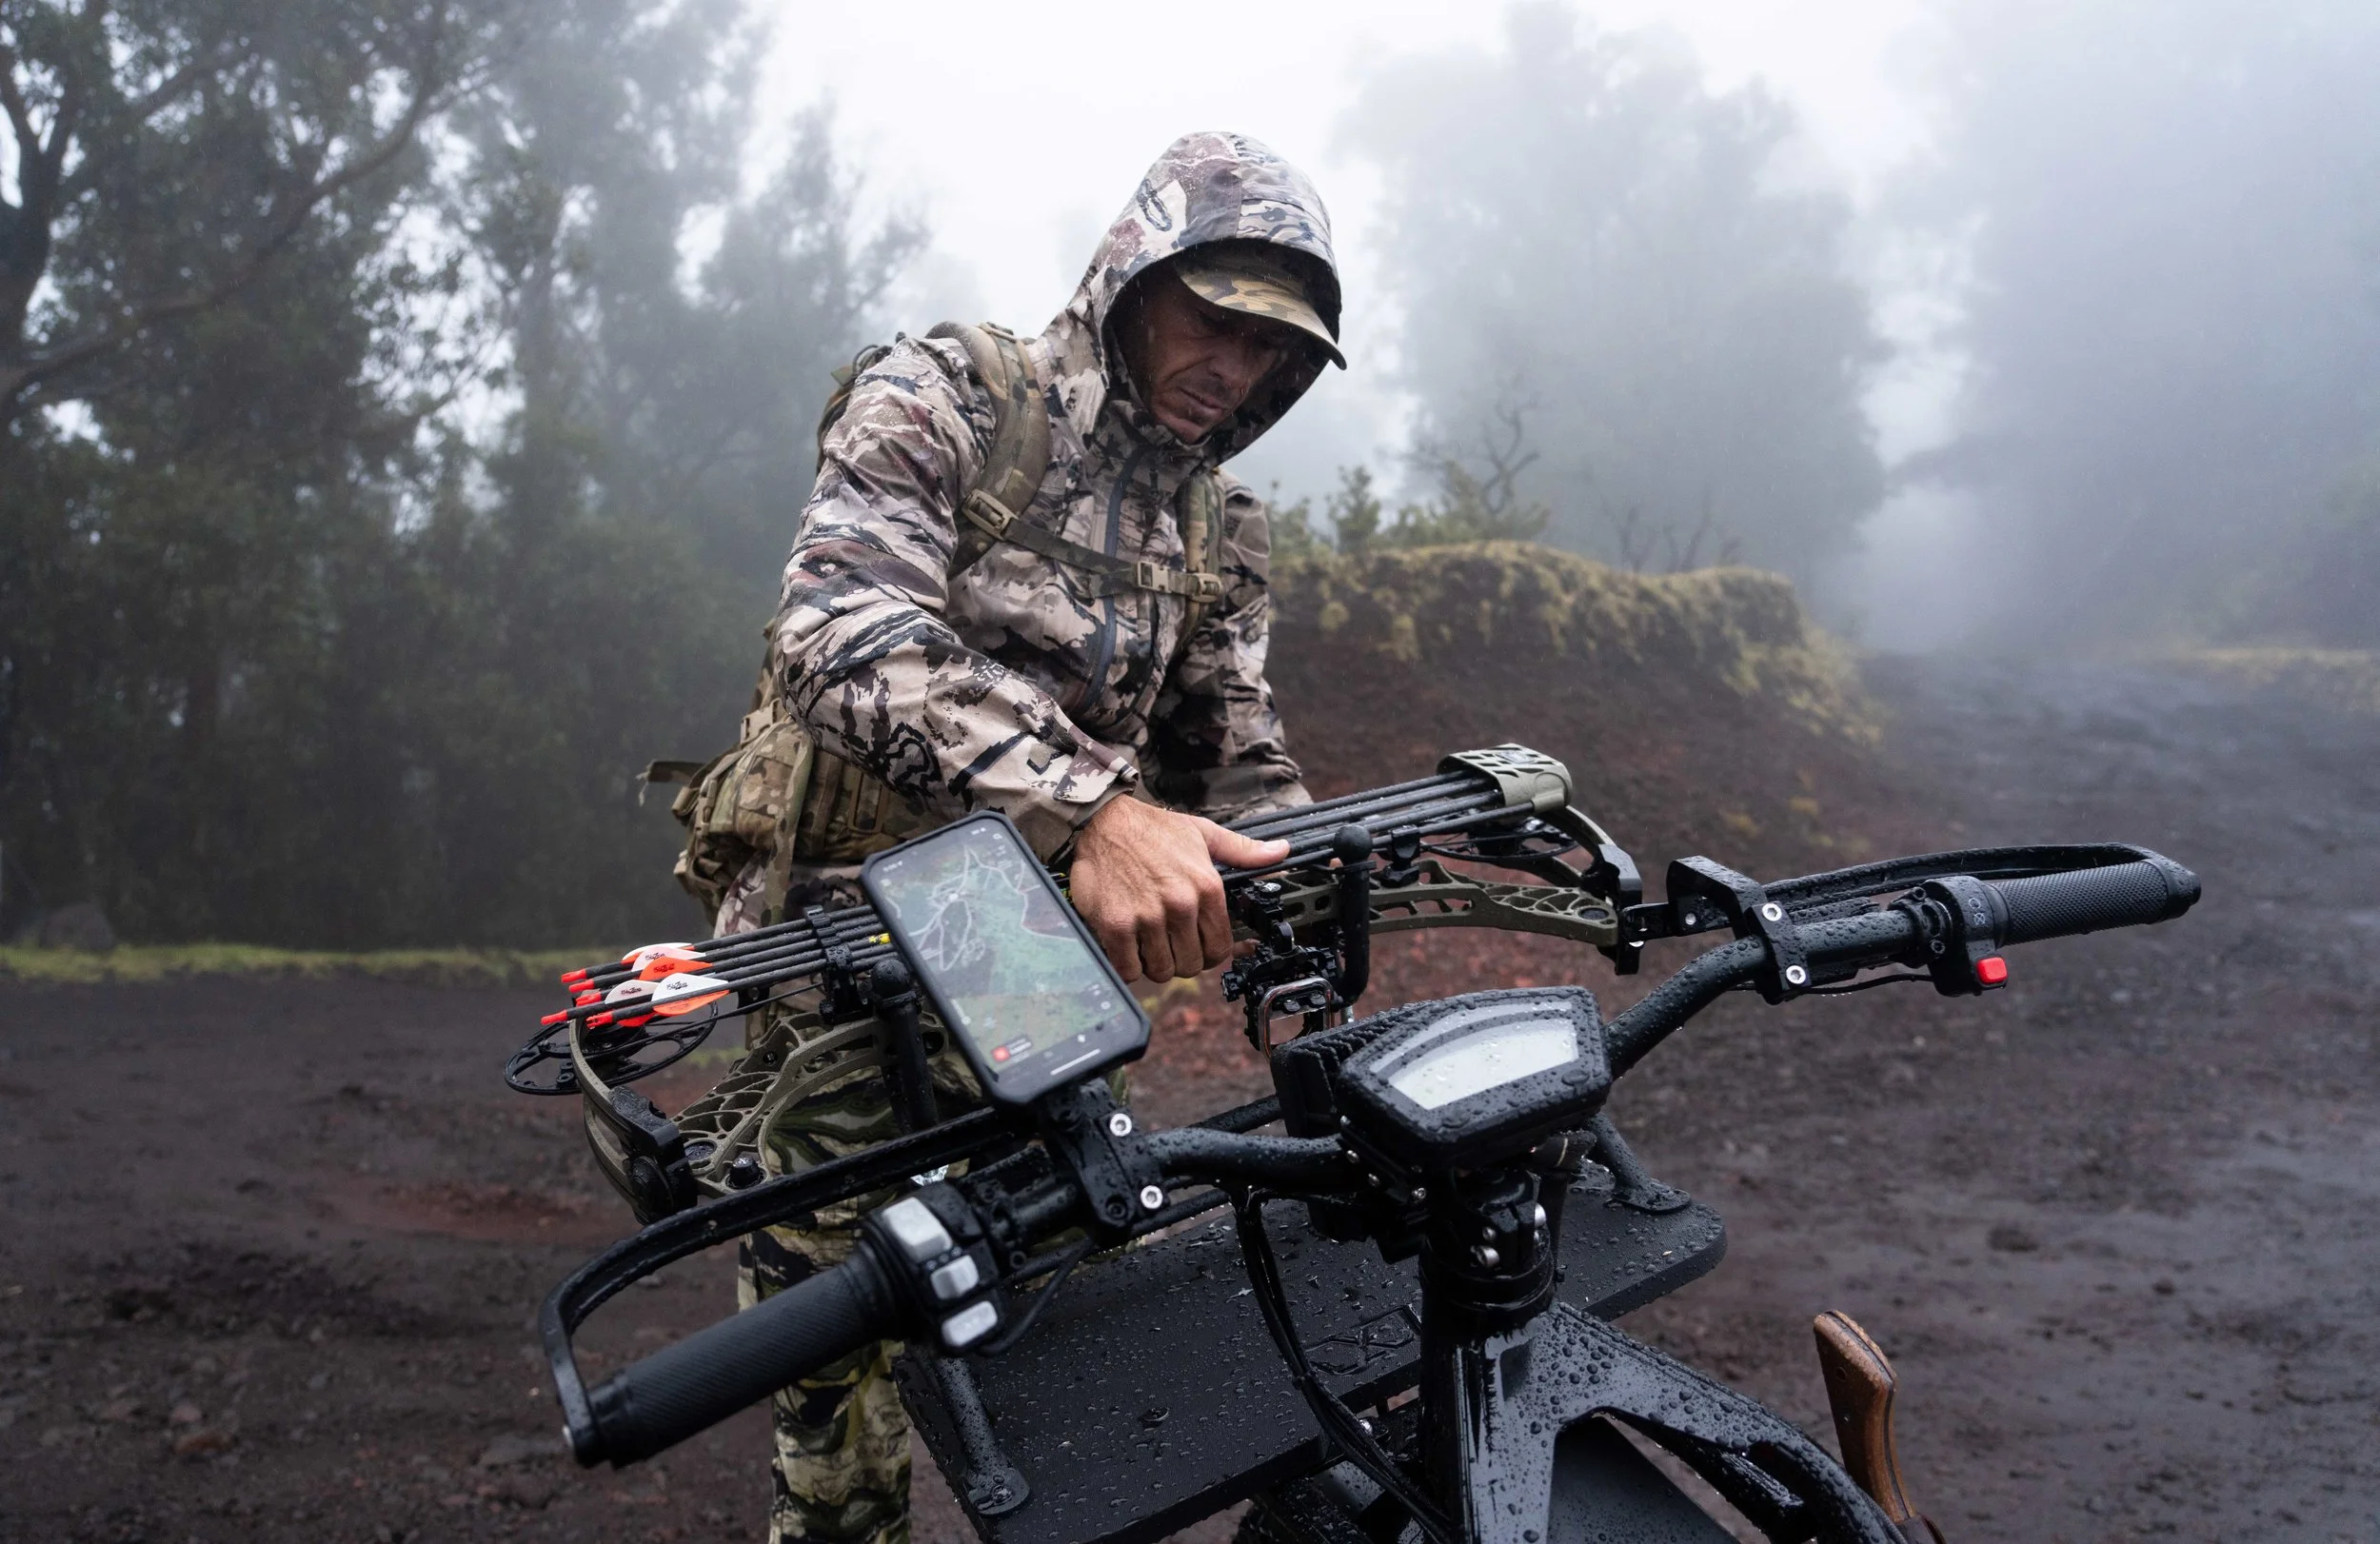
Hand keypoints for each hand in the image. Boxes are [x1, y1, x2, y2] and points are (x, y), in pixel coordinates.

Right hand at [1069, 797, 1289, 982]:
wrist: (1102, 822)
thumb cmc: (1153, 830)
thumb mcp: (1203, 833)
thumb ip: (1242, 851)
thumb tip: (1280, 852)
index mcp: (1207, 887)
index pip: (1221, 947)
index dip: (1210, 953)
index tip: (1198, 946)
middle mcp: (1181, 905)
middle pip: (1191, 965)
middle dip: (1182, 960)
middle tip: (1169, 944)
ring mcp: (1147, 917)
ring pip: (1161, 971)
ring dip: (1155, 964)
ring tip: (1148, 944)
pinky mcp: (1116, 926)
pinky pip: (1129, 969)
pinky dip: (1128, 966)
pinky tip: (1128, 948)